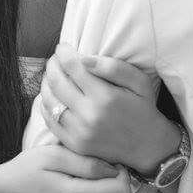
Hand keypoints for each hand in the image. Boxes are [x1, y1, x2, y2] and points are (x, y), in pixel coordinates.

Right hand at [0, 145, 129, 192]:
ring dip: (109, 186)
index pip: (120, 190)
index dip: (121, 171)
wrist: (6, 190)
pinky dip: (99, 192)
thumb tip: (113, 168)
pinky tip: (89, 181)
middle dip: (118, 179)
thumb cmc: (27, 170)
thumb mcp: (53, 156)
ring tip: (95, 172)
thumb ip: (84, 162)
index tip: (110, 159)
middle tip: (105, 164)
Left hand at [41, 43, 180, 174]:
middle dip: (52, 65)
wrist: (147, 146)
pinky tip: (51, 95)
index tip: (62, 46)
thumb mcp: (139, 81)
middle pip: (57, 82)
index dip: (63, 52)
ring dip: (46, 82)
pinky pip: (50, 121)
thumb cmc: (143, 108)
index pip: (73, 66)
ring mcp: (79, 133)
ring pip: (49, 100)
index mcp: (105, 97)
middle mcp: (89, 116)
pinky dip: (45, 104)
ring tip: (52, 74)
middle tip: (55, 58)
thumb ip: (113, 67)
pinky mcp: (74, 144)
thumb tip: (84, 58)